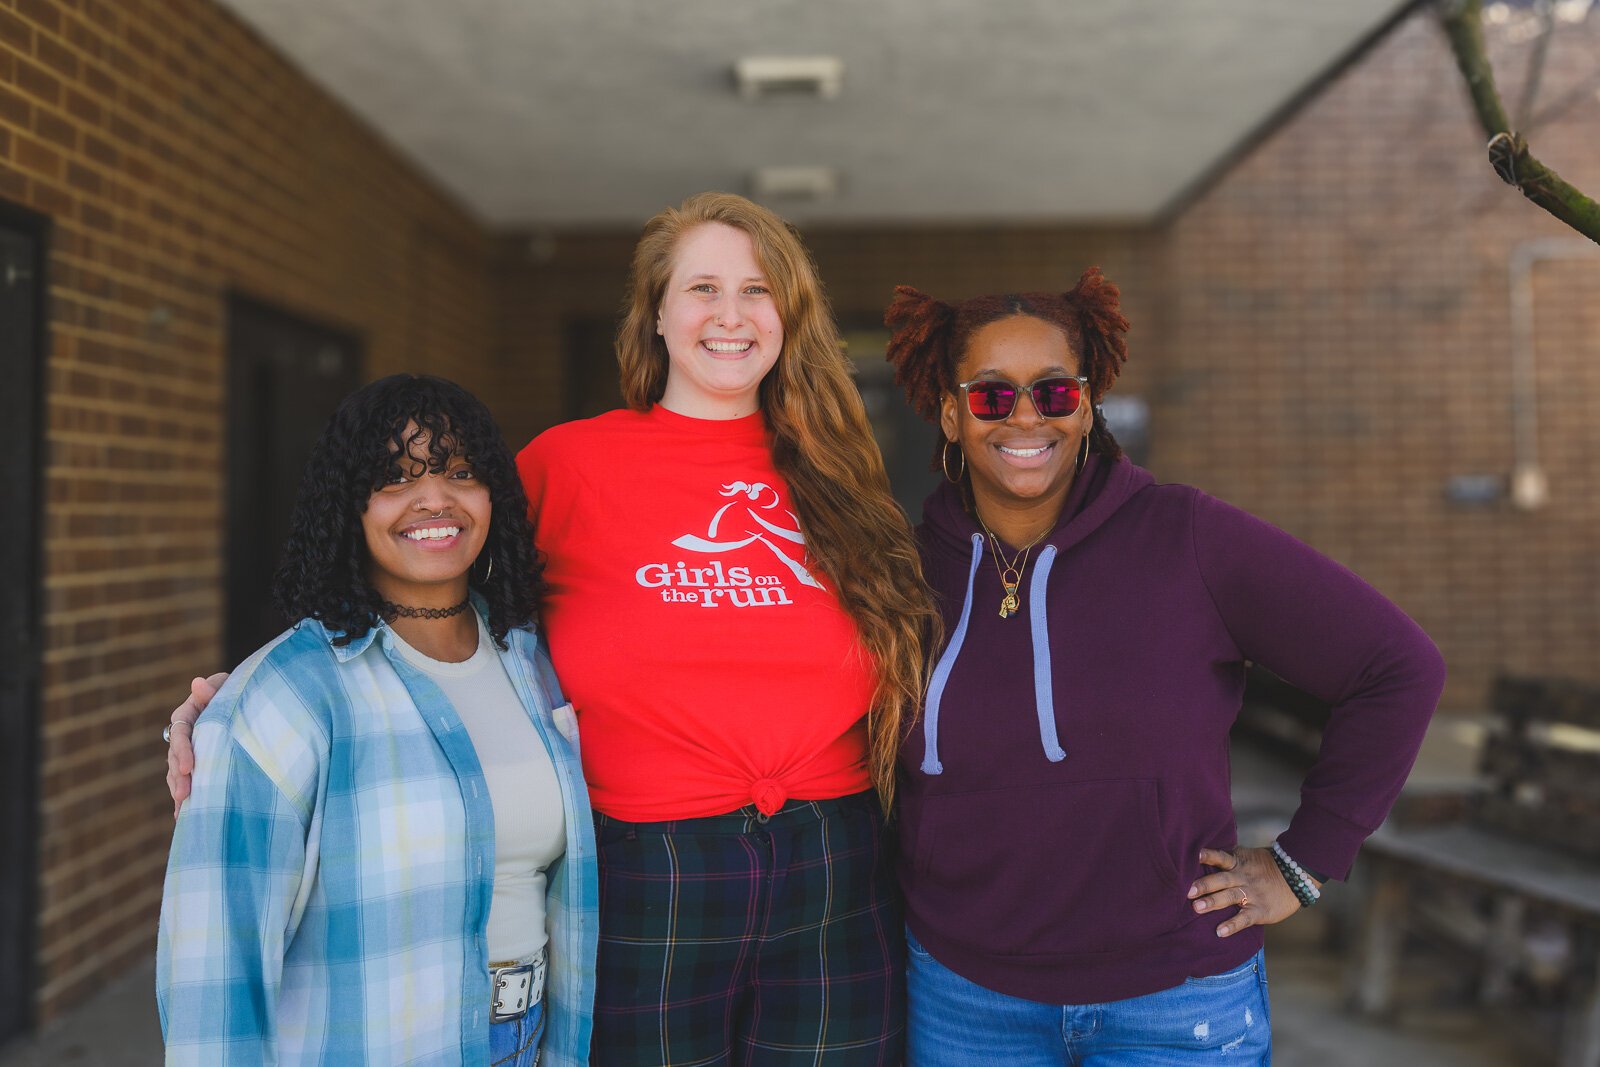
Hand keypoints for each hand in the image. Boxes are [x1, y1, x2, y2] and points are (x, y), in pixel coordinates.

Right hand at [165, 673, 226, 817]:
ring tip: (183, 808)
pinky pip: (185, 779)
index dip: (183, 751)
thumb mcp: (225, 685)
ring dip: (178, 788)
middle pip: (175, 756)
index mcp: (187, 714)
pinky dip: (183, 796)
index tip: (189, 768)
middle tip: (184, 795)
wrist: (242, 699)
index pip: (180, 733)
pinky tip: (182, 815)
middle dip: (179, 777)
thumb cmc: (235, 689)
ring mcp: (188, 749)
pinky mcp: (195, 762)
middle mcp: (184, 733)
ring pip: (177, 771)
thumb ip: (211, 688)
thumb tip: (197, 683)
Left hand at [1188, 846, 1320, 937]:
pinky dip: (1232, 925)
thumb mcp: (1248, 856)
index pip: (1220, 857)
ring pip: (1230, 897)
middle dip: (1204, 885)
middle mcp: (1242, 877)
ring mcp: (1251, 894)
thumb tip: (1201, 857)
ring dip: (1213, 902)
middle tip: (1187, 891)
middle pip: (1221, 879)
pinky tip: (1220, 932)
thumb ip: (1228, 859)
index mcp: (1238, 862)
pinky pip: (1244, 918)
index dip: (1207, 856)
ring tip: (1197, 908)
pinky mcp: (1259, 910)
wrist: (1297, 877)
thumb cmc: (1266, 866)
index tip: (1193, 856)